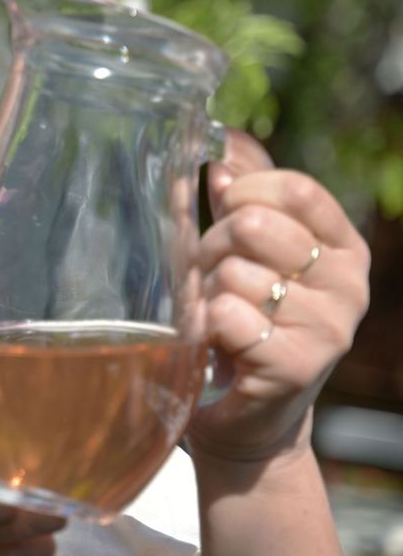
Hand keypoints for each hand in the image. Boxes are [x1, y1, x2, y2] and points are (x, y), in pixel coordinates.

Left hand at [188, 129, 370, 460]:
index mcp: (344, 246)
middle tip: (214, 281)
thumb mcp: (245, 249)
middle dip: (213, 248)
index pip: (293, 187)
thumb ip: (244, 191)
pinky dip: (205, 324)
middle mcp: (350, 285)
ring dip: (205, 293)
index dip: (242, 193)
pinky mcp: (297, 365)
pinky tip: (216, 344)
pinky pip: (228, 315)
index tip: (225, 217)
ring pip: (233, 272)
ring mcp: (330, 328)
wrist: (244, 416)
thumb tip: (224, 139)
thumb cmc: (241, 321)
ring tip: (218, 318)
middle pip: (255, 224)